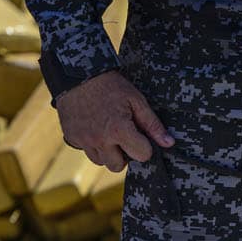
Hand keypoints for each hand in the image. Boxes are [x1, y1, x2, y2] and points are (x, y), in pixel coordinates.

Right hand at [56, 70, 174, 171]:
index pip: (142, 156)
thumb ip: (152, 124)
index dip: (144, 146)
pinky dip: (93, 145)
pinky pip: (87, 152)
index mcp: (119, 130)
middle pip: (118, 167)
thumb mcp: (136, 100)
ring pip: (101, 162)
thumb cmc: (111, 85)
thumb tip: (169, 143)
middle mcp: (100, 140)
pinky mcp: (71, 139)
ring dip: (108, 152)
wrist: (77, 73)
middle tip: (123, 135)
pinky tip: (95, 127)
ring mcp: (84, 141)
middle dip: (124, 155)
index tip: (139, 134)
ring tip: (108, 131)